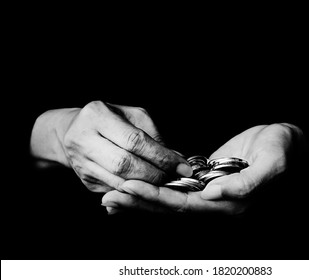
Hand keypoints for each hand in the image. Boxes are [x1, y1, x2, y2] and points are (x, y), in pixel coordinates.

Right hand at [30, 101, 191, 191]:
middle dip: (155, 174)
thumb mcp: (133, 117)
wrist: (73, 131)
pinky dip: (137, 192)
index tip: (182, 166)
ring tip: (167, 184)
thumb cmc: (111, 120)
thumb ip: (154, 136)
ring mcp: (81, 163)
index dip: (161, 156)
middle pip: (124, 164)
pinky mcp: (86, 180)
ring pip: (119, 182)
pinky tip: (151, 189)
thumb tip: (178, 159)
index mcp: (97, 116)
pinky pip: (116, 191)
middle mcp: (84, 139)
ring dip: (148, 187)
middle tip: (175, 177)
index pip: (134, 140)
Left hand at [102, 123, 303, 213]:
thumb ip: (246, 183)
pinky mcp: (205, 181)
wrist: (286, 142)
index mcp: (229, 205)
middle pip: (170, 208)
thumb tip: (213, 194)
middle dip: (139, 203)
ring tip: (112, 196)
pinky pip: (175, 189)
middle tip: (109, 197)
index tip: (129, 187)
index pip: (185, 206)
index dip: (156, 198)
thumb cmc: (283, 150)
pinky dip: (154, 188)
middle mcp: (216, 205)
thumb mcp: (273, 162)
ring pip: (169, 200)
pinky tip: (136, 187)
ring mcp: (209, 194)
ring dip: (141, 198)